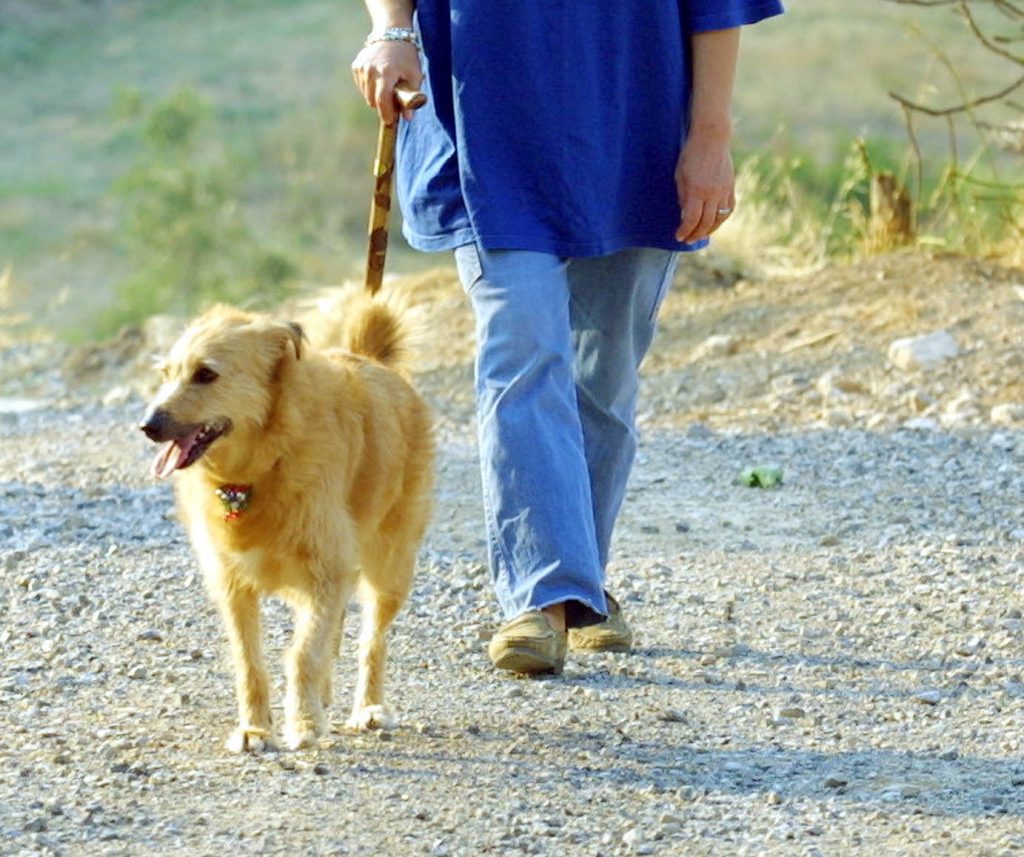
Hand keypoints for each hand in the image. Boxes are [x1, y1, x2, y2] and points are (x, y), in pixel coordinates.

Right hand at [351, 41, 423, 125]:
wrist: (392, 34)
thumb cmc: (407, 57)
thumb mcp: (415, 76)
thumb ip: (411, 97)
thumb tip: (407, 117)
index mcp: (386, 72)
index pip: (382, 100)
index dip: (386, 114)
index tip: (391, 121)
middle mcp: (370, 70)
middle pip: (373, 101)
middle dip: (383, 106)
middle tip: (394, 103)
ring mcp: (361, 67)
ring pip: (367, 96)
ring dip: (377, 98)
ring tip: (388, 89)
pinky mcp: (356, 66)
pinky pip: (362, 87)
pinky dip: (370, 88)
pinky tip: (379, 80)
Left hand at [674, 128, 735, 243]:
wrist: (712, 138)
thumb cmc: (691, 155)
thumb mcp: (680, 176)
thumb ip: (683, 197)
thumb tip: (684, 215)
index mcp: (697, 191)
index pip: (691, 219)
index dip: (684, 231)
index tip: (678, 237)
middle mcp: (712, 194)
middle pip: (705, 223)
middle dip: (695, 235)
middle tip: (687, 240)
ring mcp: (724, 191)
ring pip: (719, 219)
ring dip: (709, 230)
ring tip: (700, 235)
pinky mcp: (731, 187)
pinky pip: (728, 209)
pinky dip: (721, 219)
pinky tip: (714, 223)